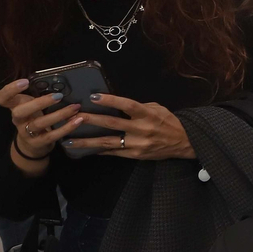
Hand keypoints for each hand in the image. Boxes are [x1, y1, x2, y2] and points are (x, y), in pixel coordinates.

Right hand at [0, 78, 85, 160]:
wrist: (33, 144)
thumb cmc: (35, 118)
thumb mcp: (33, 105)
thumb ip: (39, 95)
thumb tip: (61, 81)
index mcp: (15, 107)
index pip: (2, 98)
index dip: (9, 90)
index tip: (25, 81)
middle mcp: (18, 120)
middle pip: (19, 112)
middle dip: (39, 103)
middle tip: (59, 95)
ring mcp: (26, 132)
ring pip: (39, 124)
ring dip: (59, 114)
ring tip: (75, 107)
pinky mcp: (38, 143)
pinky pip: (52, 136)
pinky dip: (66, 128)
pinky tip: (78, 120)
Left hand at [62, 94, 194, 160]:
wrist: (183, 143)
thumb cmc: (169, 122)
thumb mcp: (158, 109)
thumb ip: (139, 107)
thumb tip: (118, 105)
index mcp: (148, 115)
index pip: (128, 105)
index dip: (111, 101)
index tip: (94, 97)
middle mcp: (142, 129)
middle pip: (112, 123)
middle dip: (91, 119)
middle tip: (74, 116)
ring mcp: (137, 144)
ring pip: (107, 141)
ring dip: (86, 140)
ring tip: (69, 139)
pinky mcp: (134, 155)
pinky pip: (112, 152)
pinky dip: (97, 150)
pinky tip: (84, 149)